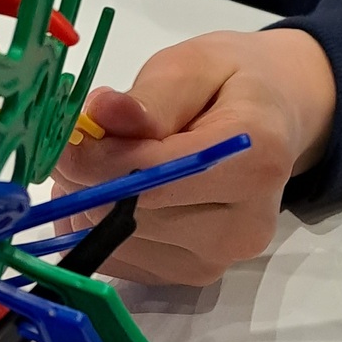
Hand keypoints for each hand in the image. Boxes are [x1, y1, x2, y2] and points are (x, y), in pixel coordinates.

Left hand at [53, 28, 335, 285]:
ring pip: (116, 242)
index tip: (70, 135)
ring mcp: (219, 259)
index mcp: (256, 160)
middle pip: (130, 215)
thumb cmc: (230, 86)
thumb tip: (101, 113)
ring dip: (88, 203)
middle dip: (88, 179)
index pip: (153, 176)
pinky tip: (111, 193)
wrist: (272, 120)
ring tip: (100, 164)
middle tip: (80, 145)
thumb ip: (150, 96)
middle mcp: (245, 224)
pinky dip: (99, 227)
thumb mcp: (196, 65)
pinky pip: (120, 261)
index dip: (95, 158)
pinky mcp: (193, 277)